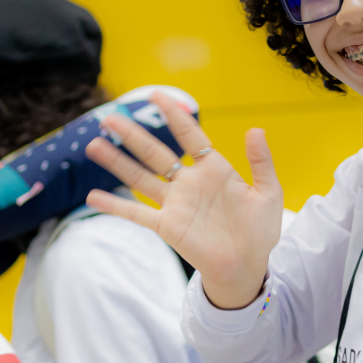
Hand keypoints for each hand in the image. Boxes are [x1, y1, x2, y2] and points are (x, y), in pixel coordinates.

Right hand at [85, 92, 282, 308]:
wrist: (248, 266)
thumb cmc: (259, 231)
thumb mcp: (268, 193)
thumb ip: (262, 162)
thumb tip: (256, 129)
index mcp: (214, 170)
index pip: (190, 135)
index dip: (174, 115)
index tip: (157, 96)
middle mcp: (189, 183)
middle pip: (156, 153)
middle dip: (133, 135)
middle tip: (110, 118)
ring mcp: (176, 204)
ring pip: (140, 178)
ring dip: (117, 162)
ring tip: (94, 145)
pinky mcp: (168, 226)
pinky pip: (137, 213)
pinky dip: (115, 205)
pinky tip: (93, 197)